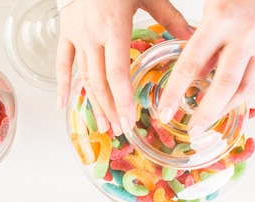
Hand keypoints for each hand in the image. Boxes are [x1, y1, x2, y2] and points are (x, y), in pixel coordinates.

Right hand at [55, 0, 192, 134]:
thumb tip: (192, 38)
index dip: (122, 100)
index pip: (117, 73)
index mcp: (113, 28)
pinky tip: (63, 105)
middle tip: (119, 130)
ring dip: (93, 104)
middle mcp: (92, 36)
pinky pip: (62, 65)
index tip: (129, 120)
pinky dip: (63, 85)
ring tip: (102, 125)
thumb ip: (170, 19)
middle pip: (99, 82)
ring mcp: (76, 37)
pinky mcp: (66, 35)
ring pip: (83, 78)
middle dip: (110, 109)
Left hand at [157, 0, 254, 137]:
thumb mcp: (211, 9)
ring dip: (224, 109)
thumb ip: (202, 42)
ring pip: (244, 88)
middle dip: (205, 113)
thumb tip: (194, 76)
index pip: (190, 65)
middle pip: (223, 84)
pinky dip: (239, 95)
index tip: (164, 113)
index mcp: (219, 21)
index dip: (175, 93)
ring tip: (207, 123)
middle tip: (191, 131)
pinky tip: (225, 103)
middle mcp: (244, 34)